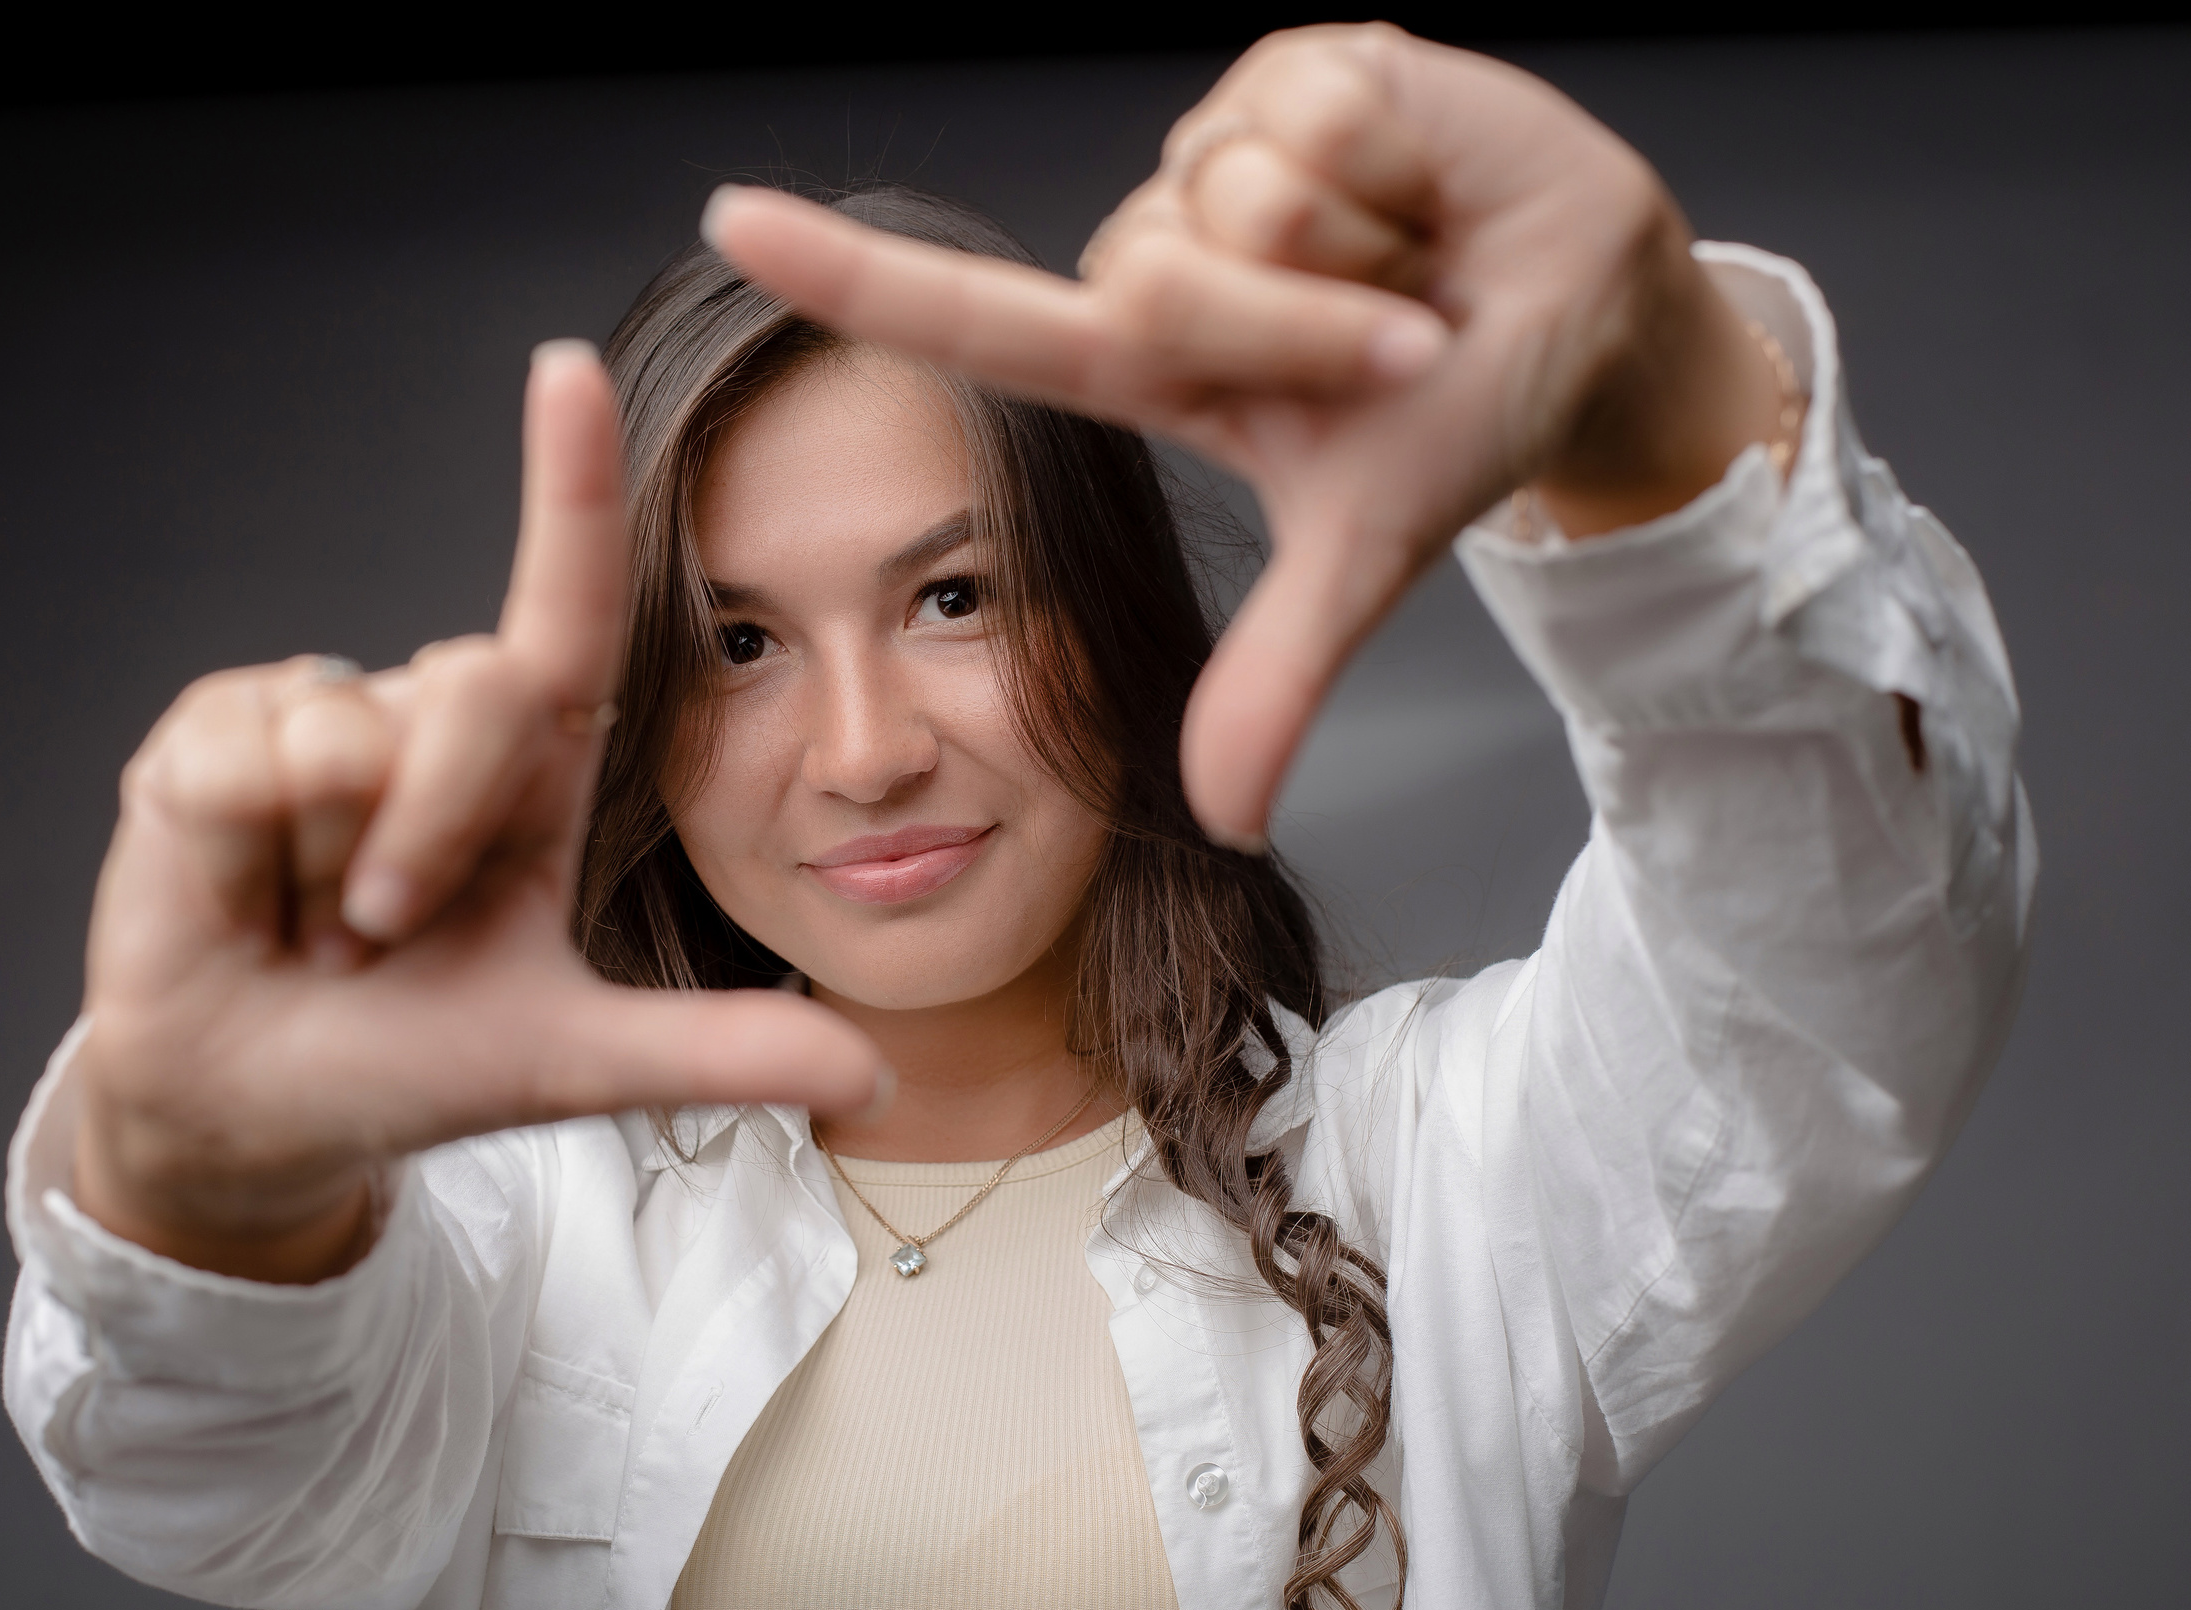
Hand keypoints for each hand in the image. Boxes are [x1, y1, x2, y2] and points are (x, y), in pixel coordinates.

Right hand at [73, 343, 886, 1282]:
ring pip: (351, 734)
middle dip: (438, 838)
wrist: (256, 1112)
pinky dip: (240, 855)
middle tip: (389, 933)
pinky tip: (238, 893)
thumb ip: (715, 1052)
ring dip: (336, 864)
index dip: (569, 486)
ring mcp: (319, 718)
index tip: (570, 371)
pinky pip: (244, 760)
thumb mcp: (574, 1060)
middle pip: (474, 688)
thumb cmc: (414, 1064)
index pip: (566, 608)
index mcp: (532, 764)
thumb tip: (876, 1077)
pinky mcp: (209, 738)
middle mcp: (433, 717)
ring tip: (314, 922)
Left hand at [700, 25, 1786, 845]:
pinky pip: (1317, 112)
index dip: (853, 274)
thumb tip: (1226, 824)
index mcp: (1145, 357)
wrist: (1590, 310)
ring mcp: (1218, 149)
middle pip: (1161, 280)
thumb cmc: (1457, 416)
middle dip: (1305, 331)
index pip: (975, 316)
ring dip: (1361, 251)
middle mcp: (1158, 246)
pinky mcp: (1292, 63)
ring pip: (1239, 196)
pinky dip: (1402, 162)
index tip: (729, 218)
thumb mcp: (1363, 554)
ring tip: (1412, 257)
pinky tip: (1426, 182)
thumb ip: (1277, 675)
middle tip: (1401, 337)